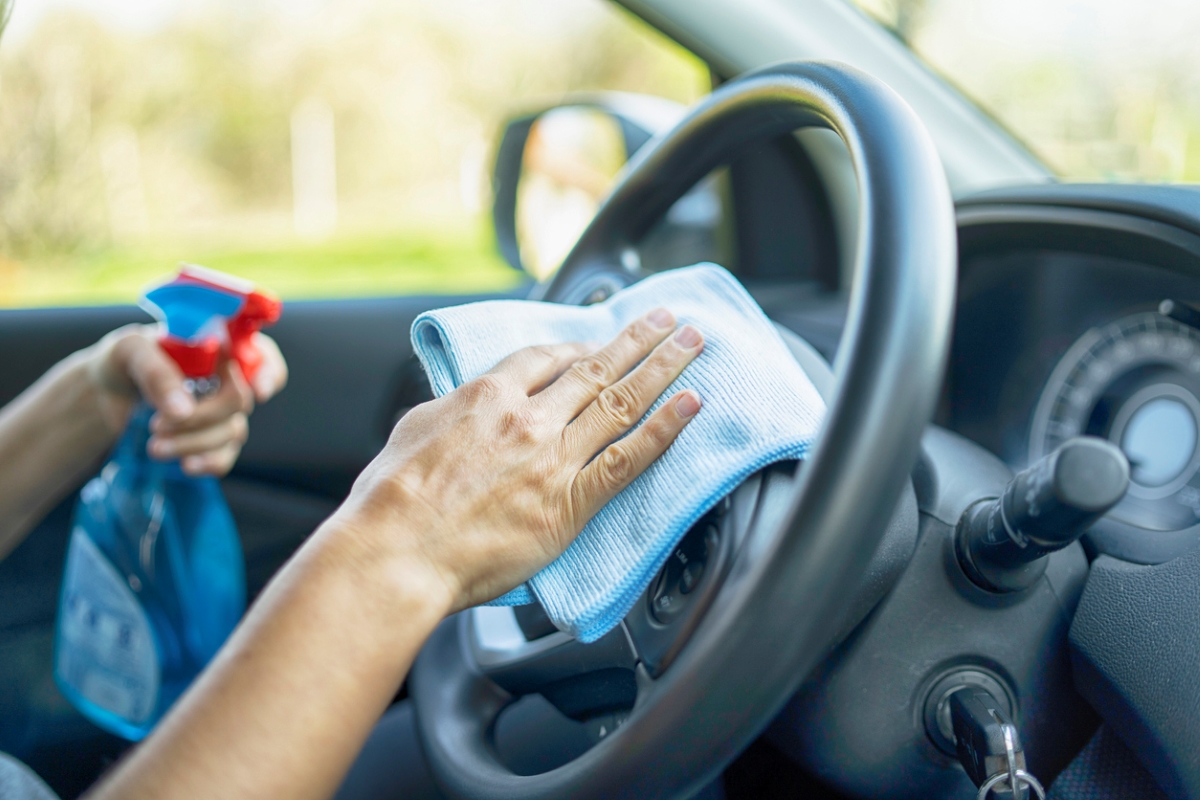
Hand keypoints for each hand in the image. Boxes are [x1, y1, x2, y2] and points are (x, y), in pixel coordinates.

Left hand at [85, 325, 288, 475]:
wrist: (103, 393)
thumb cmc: (123, 360)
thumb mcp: (131, 352)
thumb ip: (158, 374)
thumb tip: (183, 411)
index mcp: (217, 346)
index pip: (263, 356)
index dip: (270, 373)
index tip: (257, 391)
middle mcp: (227, 379)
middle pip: (240, 401)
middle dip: (203, 417)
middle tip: (159, 423)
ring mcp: (220, 412)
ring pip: (231, 433)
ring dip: (194, 444)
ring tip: (155, 446)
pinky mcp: (209, 440)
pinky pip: (225, 457)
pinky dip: (209, 463)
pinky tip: (185, 466)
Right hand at [334, 309, 703, 611]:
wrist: (397, 552)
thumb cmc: (390, 502)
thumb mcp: (412, 431)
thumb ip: (451, 412)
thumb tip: (463, 406)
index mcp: (486, 396)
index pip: (543, 358)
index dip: (577, 347)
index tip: (596, 344)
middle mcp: (527, 418)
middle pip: (595, 368)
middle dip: (637, 340)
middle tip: (668, 319)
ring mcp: (553, 458)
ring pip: (621, 401)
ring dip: (664, 367)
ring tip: (692, 343)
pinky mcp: (570, 503)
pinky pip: (629, 458)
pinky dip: (665, 428)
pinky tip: (691, 404)